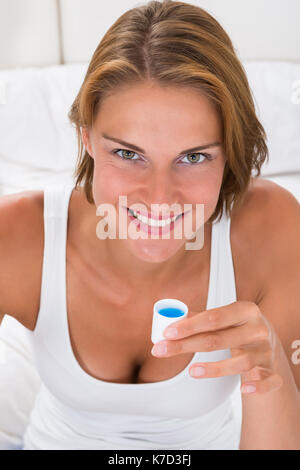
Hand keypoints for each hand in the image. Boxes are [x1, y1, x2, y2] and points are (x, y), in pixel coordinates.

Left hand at [151, 301, 282, 394]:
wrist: (268, 343)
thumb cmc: (238, 328)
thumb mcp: (224, 319)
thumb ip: (200, 318)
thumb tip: (170, 319)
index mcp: (246, 310)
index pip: (215, 317)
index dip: (190, 325)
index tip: (167, 333)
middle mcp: (258, 329)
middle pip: (220, 339)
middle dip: (187, 345)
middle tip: (161, 350)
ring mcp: (266, 351)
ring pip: (242, 362)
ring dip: (216, 369)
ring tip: (191, 371)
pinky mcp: (273, 372)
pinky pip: (269, 381)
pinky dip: (258, 387)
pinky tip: (244, 390)